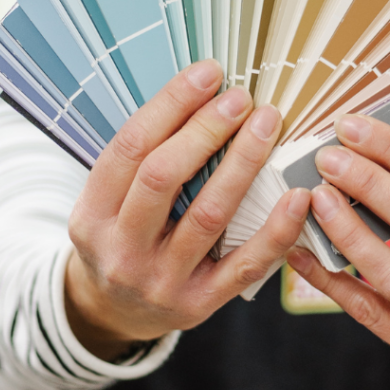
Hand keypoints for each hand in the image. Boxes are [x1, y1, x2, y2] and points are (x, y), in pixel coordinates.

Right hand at [65, 59, 310, 359]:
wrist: (114, 316)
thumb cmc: (123, 241)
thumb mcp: (108, 204)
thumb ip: (143, 159)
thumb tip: (201, 93)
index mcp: (91, 216)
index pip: (129, 147)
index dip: (170, 104)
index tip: (208, 73)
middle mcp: (121, 250)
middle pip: (163, 176)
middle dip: (206, 129)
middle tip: (241, 97)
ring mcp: (161, 281)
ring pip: (209, 215)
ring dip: (243, 162)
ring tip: (268, 124)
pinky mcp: (200, 304)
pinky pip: (245, 264)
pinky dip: (276, 229)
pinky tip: (298, 195)